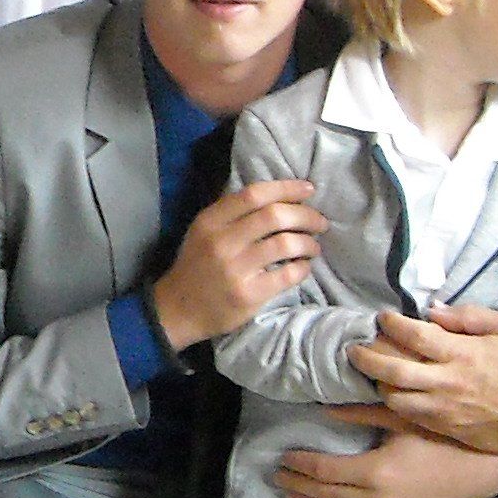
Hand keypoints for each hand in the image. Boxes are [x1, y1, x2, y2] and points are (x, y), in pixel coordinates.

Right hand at [147, 178, 325, 348]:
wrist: (178, 310)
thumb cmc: (197, 266)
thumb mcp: (203, 232)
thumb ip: (233, 213)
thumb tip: (279, 196)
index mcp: (210, 221)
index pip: (254, 194)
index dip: (287, 188)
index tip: (309, 190)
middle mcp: (221, 242)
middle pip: (274, 216)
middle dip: (306, 215)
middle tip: (319, 222)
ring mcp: (235, 270)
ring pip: (285, 243)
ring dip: (308, 242)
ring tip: (313, 246)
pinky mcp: (249, 295)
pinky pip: (288, 274)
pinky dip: (303, 267)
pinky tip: (303, 266)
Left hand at [275, 422, 497, 497]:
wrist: (485, 471)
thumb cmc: (444, 439)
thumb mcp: (401, 420)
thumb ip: (360, 415)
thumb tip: (323, 408)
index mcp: (375, 472)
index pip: (324, 470)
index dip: (300, 464)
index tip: (284, 456)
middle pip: (326, 494)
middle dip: (299, 484)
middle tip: (277, 475)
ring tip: (289, 495)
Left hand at [350, 301, 497, 457]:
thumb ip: (471, 317)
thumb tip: (434, 311)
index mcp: (463, 355)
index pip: (416, 336)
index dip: (392, 324)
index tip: (382, 317)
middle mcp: (448, 383)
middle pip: (394, 371)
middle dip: (367, 358)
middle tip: (353, 349)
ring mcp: (444, 410)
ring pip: (395, 399)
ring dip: (377, 385)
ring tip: (367, 374)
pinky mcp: (445, 429)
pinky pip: (408, 418)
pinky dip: (392, 406)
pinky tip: (384, 397)